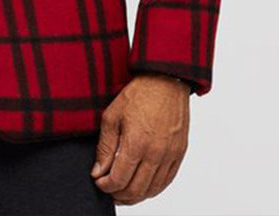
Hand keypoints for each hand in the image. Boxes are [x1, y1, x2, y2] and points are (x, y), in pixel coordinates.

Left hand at [90, 73, 189, 205]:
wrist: (165, 82)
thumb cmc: (138, 95)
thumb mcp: (112, 117)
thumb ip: (105, 147)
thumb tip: (98, 171)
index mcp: (137, 143)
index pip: (119, 179)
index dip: (106, 186)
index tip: (99, 181)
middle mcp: (156, 153)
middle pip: (136, 189)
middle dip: (119, 194)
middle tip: (109, 190)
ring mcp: (170, 155)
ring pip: (152, 189)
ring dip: (136, 196)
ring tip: (123, 192)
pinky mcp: (179, 153)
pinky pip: (167, 180)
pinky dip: (153, 189)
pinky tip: (142, 186)